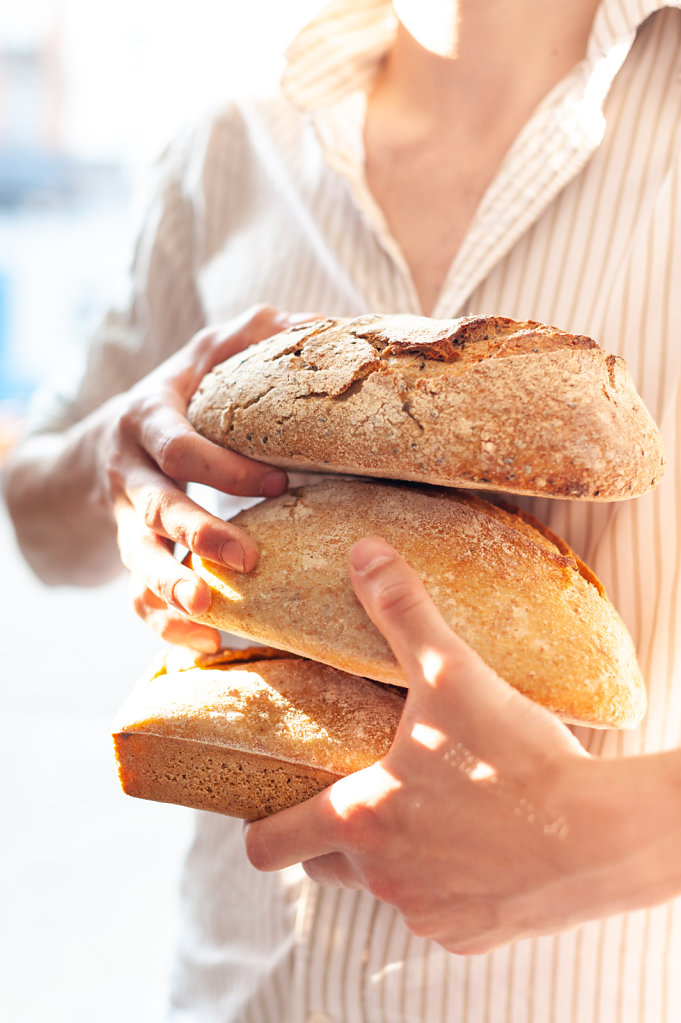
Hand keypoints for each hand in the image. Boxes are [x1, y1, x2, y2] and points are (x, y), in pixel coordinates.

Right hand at [101, 305, 296, 650]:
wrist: (100, 446)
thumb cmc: (173, 401)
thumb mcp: (199, 359)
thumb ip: (246, 339)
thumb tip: (314, 322)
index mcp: (150, 422)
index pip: (182, 446)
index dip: (226, 466)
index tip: (279, 481)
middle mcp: (130, 474)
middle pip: (154, 508)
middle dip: (198, 534)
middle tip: (248, 559)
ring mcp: (124, 521)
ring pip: (138, 560)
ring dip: (172, 587)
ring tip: (211, 612)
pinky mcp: (128, 557)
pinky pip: (135, 598)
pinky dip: (163, 623)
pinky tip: (202, 642)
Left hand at [244, 537, 672, 952]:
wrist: (600, 837)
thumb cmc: (517, 760)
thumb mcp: (454, 673)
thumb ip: (403, 612)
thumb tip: (365, 553)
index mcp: (361, 820)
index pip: (268, 844)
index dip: (262, 826)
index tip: (274, 805)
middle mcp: (382, 878)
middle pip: (323, 864)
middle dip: (334, 832)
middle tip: (367, 786)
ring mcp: (425, 914)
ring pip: (384, 887)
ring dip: (396, 855)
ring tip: (435, 806)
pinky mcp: (469, 937)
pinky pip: (437, 912)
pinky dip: (446, 882)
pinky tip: (480, 842)